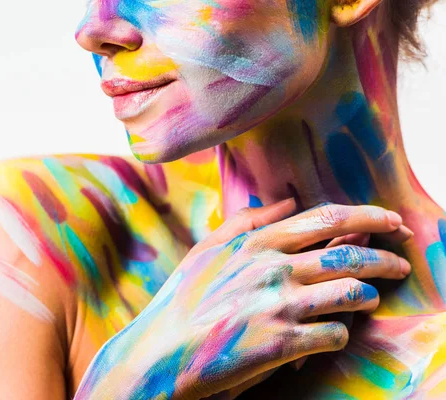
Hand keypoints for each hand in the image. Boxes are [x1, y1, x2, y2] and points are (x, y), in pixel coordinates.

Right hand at [74, 200, 410, 398]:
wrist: (165, 348)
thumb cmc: (185, 296)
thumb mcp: (210, 247)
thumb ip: (250, 219)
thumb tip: (289, 200)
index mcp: (259, 242)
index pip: (328, 218)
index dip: (369, 217)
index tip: (392, 222)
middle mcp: (274, 268)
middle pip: (349, 256)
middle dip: (385, 258)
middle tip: (402, 264)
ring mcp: (279, 305)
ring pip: (350, 295)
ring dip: (368, 297)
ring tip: (372, 300)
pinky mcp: (282, 343)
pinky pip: (334, 335)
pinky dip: (340, 334)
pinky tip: (334, 334)